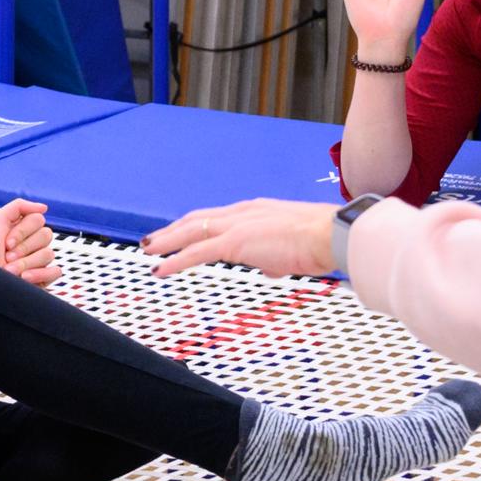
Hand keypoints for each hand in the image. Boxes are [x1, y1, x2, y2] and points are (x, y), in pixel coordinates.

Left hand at [0, 199, 58, 287]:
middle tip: (7, 256)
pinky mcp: (43, 278)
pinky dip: (40, 274)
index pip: (38, 219)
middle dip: (24, 247)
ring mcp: (38, 262)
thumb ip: (18, 206)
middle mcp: (32, 244)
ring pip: (49, 253)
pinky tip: (24, 277)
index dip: (22, 230)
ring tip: (9, 270)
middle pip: (46, 235)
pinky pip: (56, 271)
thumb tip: (44, 207)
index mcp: (22, 230)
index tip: (5, 242)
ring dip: (26, 262)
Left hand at [141, 199, 338, 278]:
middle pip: (196, 219)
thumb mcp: (293, 250)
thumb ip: (275, 257)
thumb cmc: (322, 241)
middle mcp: (242, 212)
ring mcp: (237, 225)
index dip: (195, 225)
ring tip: (148, 251)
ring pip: (190, 232)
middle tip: (153, 240)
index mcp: (255, 211)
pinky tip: (160, 269)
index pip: (216, 217)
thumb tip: (270, 267)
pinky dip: (175, 260)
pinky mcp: (236, 243)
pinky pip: (196, 253)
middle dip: (172, 230)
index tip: (181, 232)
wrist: (333, 234)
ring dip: (166, 241)